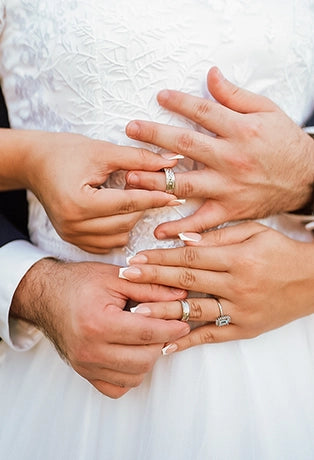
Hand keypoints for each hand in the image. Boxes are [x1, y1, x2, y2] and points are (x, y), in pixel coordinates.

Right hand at [10, 259, 188, 397]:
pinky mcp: (84, 373)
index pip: (147, 333)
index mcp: (98, 323)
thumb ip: (150, 287)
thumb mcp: (115, 277)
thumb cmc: (79, 282)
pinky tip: (131, 353)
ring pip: (134, 376)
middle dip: (162, 343)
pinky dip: (130, 374)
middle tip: (166, 327)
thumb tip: (181, 296)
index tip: (184, 322)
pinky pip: (116, 387)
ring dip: (148, 358)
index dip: (171, 328)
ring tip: (147, 337)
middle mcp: (89, 350)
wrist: (47, 294)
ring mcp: (85, 365)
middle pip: (144, 359)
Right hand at [20, 130, 180, 252]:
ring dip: (131, 220)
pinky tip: (121, 214)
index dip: (154, 197)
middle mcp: (72, 224)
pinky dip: (118, 231)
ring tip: (135, 199)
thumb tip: (171, 162)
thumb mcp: (103, 151)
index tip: (174, 194)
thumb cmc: (66, 152)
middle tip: (156, 192)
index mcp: (78, 202)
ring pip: (118, 237)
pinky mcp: (72, 239)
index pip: (127, 204)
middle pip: (124, 222)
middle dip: (143, 207)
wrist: (35, 163)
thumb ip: (138, 159)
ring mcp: (71, 235)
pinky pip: (106, 244)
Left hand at [119, 223, 313, 350]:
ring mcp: (241, 310)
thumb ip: (218, 235)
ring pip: (195, 312)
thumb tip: (183, 239)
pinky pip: (212, 336)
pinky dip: (188, 341)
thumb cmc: (280, 251)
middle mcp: (237, 285)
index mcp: (237, 257)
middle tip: (125, 279)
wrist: (313, 280)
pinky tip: (166, 345)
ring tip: (135, 312)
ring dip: (163, 312)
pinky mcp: (245, 328)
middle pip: (186, 282)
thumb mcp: (254, 232)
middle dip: (152, 279)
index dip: (160, 258)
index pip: (189, 257)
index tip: (137, 259)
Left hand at [125, 67, 313, 237]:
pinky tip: (159, 230)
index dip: (179, 102)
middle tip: (130, 129)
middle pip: (186, 145)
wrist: (307, 178)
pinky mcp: (230, 210)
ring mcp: (229, 187)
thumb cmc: (284, 143)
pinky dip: (181, 228)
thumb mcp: (266, 111)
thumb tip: (210, 74)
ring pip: (186, 183)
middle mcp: (232, 159)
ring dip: (156, 180)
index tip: (159, 96)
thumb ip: (235, 95)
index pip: (203, 112)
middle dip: (155, 136)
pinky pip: (202, 221)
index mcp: (241, 131)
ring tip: (130, 177)